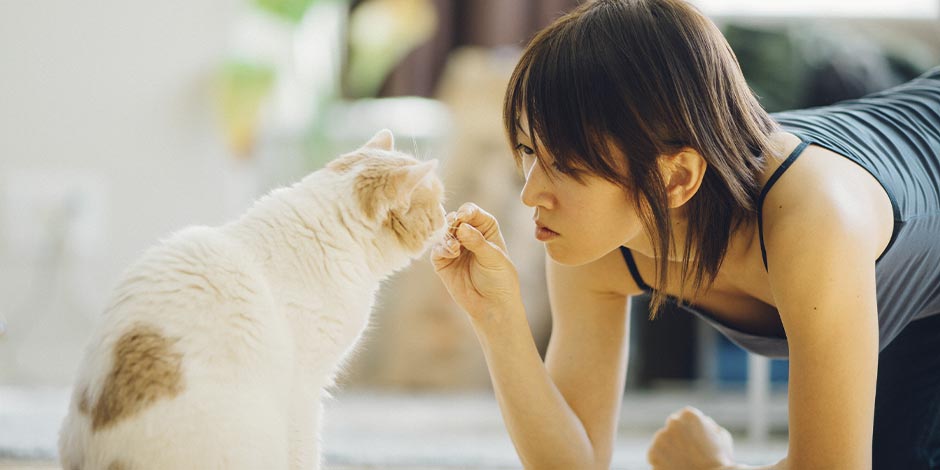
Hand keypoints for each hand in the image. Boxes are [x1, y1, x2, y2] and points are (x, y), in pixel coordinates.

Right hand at [430, 203, 520, 321]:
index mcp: (485, 228)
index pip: (472, 212)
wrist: (492, 306)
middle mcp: (468, 234)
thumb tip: (461, 225)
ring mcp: (454, 247)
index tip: (464, 216)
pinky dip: (442, 248)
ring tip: (455, 247)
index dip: (467, 211)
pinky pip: (437, 249)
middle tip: (455, 227)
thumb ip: (477, 241)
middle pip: (454, 219)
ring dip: (447, 236)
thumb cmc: (500, 279)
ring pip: (443, 233)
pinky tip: (452, 253)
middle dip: (453, 222)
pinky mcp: (443, 261)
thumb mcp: (493, 257)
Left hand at [647, 406, 735, 469]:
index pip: (685, 419)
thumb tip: (704, 420)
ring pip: (662, 442)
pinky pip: (655, 456)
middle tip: (689, 455)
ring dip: (669, 450)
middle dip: (679, 439)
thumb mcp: (722, 438)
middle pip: (673, 428)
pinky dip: (662, 463)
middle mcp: (673, 421)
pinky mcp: (652, 453)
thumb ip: (710, 426)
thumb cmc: (720, 462)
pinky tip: (675, 468)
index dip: (692, 433)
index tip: (698, 445)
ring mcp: (660, 437)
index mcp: (689, 415)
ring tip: (683, 463)